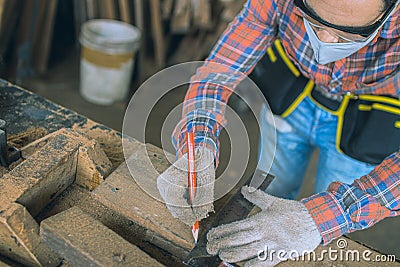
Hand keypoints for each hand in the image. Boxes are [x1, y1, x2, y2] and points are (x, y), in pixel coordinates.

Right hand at [157, 146, 214, 225]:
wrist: (196, 153)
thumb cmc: (202, 165)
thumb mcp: (207, 180)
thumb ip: (203, 197)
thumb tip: (200, 215)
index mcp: (173, 175)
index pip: (174, 198)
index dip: (184, 212)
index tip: (194, 220)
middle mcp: (164, 181)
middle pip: (171, 205)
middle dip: (184, 214)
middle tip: (195, 220)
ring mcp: (163, 185)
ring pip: (172, 205)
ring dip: (184, 210)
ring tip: (194, 208)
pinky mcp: (165, 189)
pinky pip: (172, 203)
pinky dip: (182, 206)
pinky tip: (189, 203)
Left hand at [207, 186, 321, 266]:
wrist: (315, 220)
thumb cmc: (293, 212)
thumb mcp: (273, 202)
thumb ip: (257, 196)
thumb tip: (245, 188)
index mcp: (261, 220)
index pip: (236, 226)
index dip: (222, 232)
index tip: (211, 236)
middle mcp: (264, 232)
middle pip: (239, 239)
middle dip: (222, 244)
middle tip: (210, 248)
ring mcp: (273, 243)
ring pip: (249, 251)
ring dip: (234, 255)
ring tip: (222, 256)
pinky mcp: (282, 253)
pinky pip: (265, 261)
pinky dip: (253, 264)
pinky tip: (244, 266)